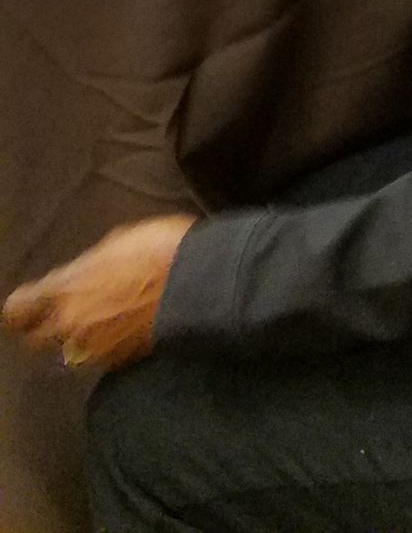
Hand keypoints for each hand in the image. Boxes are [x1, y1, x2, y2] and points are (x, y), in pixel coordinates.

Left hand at [4, 216, 193, 371]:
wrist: (198, 283)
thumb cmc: (158, 250)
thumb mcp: (117, 242)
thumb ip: (89, 266)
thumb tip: (84, 276)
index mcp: (64, 290)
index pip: (17, 311)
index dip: (21, 308)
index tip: (30, 304)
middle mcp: (69, 326)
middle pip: (36, 339)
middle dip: (45, 327)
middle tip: (66, 312)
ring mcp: (93, 349)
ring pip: (69, 351)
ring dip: (78, 338)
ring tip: (102, 321)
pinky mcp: (118, 363)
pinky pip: (99, 357)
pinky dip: (106, 346)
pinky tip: (125, 330)